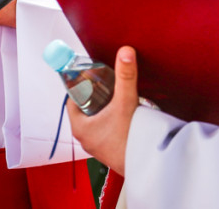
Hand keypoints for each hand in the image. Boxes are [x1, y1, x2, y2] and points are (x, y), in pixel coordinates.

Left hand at [67, 46, 139, 172]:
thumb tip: (125, 52)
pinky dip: (113, 119)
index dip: (82, 86)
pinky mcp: (110, 149)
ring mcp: (98, 145)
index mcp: (80, 127)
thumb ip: (125, 76)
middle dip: (96, 94)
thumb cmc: (128, 140)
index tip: (92, 76)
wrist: (145, 166)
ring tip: (118, 96)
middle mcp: (86, 138)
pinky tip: (126, 113)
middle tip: (107, 83)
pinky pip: (107, 129)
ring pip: (97, 119)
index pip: (73, 99)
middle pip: (86, 108)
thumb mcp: (125, 101)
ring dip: (106, 107)